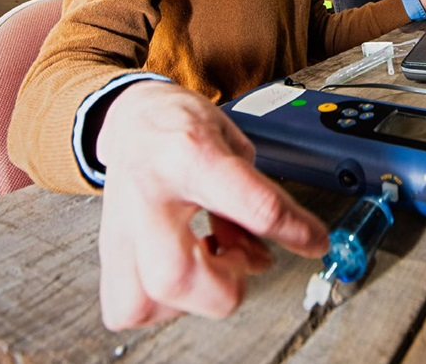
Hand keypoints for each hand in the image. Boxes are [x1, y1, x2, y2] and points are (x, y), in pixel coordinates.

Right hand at [95, 81, 328, 330]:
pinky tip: (185, 268)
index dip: (293, 229)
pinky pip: (131, 307)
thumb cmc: (183, 125)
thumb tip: (265, 252)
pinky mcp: (109, 249)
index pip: (253, 204)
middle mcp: (150, 193)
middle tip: (243, 257)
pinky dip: (165, 303)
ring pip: (146, 302)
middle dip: (225, 285)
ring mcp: (121, 225)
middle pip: (176, 275)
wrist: (133, 119)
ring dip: (194, 297)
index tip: (317, 241)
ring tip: (210, 259)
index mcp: (190, 154)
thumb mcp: (232, 142)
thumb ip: (255, 196)